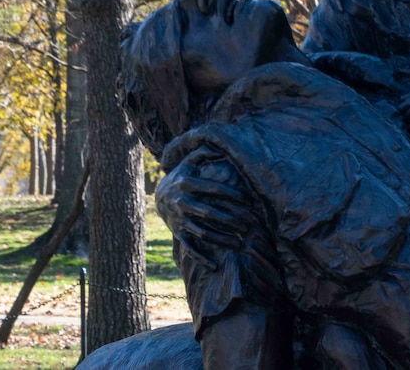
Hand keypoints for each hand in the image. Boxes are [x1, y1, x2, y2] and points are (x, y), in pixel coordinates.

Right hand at [157, 148, 256, 266]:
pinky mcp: (177, 233)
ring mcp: (179, 220)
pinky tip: (215, 266)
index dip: (230, 193)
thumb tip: (218, 144)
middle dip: (230, 219)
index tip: (247, 199)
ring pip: (201, 232)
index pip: (212, 189)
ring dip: (221, 239)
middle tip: (250, 225)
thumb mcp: (189, 162)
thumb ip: (203, 152)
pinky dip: (200, 257)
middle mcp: (182, 203)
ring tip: (241, 243)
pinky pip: (189, 247)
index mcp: (186, 184)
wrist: (158, 197)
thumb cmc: (182, 177)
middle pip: (209, 213)